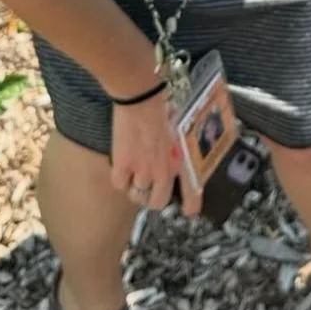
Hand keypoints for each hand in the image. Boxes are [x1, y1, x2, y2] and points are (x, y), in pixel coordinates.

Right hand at [109, 90, 202, 215]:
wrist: (141, 98)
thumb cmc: (162, 107)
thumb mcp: (180, 129)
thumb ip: (177, 148)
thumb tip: (173, 156)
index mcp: (181, 160)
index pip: (191, 192)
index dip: (190, 205)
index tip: (188, 211)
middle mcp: (163, 171)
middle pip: (157, 202)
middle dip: (152, 198)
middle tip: (148, 188)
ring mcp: (143, 170)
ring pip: (137, 195)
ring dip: (135, 188)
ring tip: (134, 175)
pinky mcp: (123, 165)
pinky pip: (119, 185)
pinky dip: (120, 179)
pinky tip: (121, 168)